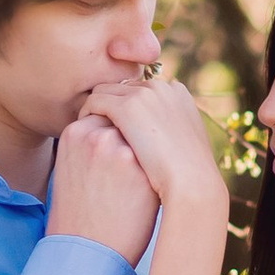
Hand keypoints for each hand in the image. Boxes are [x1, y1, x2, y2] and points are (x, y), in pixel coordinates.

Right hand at [48, 111, 160, 264]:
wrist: (85, 253)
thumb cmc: (81, 214)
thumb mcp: (74, 169)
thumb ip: (92, 144)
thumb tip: (121, 129)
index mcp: (74, 133)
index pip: (107, 119)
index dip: (115, 142)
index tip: (112, 166)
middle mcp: (94, 135)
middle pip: (127, 126)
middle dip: (133, 145)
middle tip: (124, 178)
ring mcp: (118, 149)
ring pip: (145, 140)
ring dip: (147, 157)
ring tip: (133, 188)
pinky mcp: (140, 168)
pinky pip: (158, 158)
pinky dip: (157, 173)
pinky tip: (144, 195)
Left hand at [83, 70, 228, 220]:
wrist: (192, 187)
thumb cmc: (191, 179)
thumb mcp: (187, 150)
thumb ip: (172, 135)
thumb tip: (162, 139)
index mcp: (178, 93)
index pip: (142, 91)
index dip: (128, 109)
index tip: (118, 128)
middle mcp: (162, 87)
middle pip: (123, 88)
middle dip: (111, 105)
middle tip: (96, 128)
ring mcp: (144, 95)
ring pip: (105, 91)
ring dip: (96, 108)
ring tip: (87, 131)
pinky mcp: (126, 107)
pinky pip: (95, 101)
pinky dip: (86, 114)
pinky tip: (82, 134)